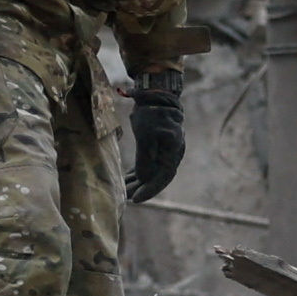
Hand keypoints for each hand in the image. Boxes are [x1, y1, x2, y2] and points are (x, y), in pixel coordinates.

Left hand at [126, 71, 188, 203]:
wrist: (155, 96)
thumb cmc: (152, 113)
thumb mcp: (147, 134)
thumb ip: (145, 157)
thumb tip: (143, 178)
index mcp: (173, 152)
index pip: (163, 177)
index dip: (150, 190)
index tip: (136, 199)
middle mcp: (171, 154)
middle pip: (157, 177)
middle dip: (142, 189)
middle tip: (126, 199)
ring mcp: (164, 151)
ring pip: (151, 172)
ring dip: (138, 183)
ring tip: (123, 192)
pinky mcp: (156, 147)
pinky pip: (147, 165)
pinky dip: (138, 173)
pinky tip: (127, 180)